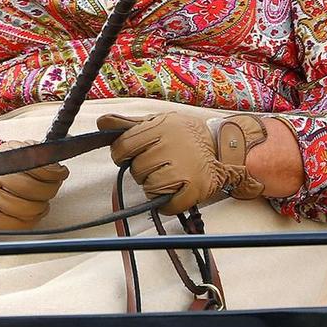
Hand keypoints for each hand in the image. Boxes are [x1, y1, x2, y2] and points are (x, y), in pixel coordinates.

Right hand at [0, 158, 69, 230]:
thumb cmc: (4, 172)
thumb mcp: (18, 154)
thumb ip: (37, 154)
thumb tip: (57, 165)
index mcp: (2, 160)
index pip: (34, 166)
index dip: (53, 172)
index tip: (61, 173)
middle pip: (32, 188)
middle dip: (50, 189)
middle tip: (53, 187)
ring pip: (27, 208)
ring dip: (42, 206)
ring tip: (43, 201)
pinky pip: (19, 224)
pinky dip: (32, 220)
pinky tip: (34, 213)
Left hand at [100, 112, 268, 211]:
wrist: (225, 146)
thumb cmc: (185, 136)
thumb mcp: (158, 122)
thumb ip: (129, 125)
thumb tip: (101, 123)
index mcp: (161, 127)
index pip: (124, 146)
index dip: (121, 154)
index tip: (130, 155)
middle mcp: (172, 146)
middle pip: (136, 169)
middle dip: (142, 170)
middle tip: (157, 164)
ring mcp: (184, 168)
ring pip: (149, 187)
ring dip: (154, 186)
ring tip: (168, 176)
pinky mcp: (195, 188)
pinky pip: (167, 205)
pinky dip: (167, 204)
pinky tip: (175, 191)